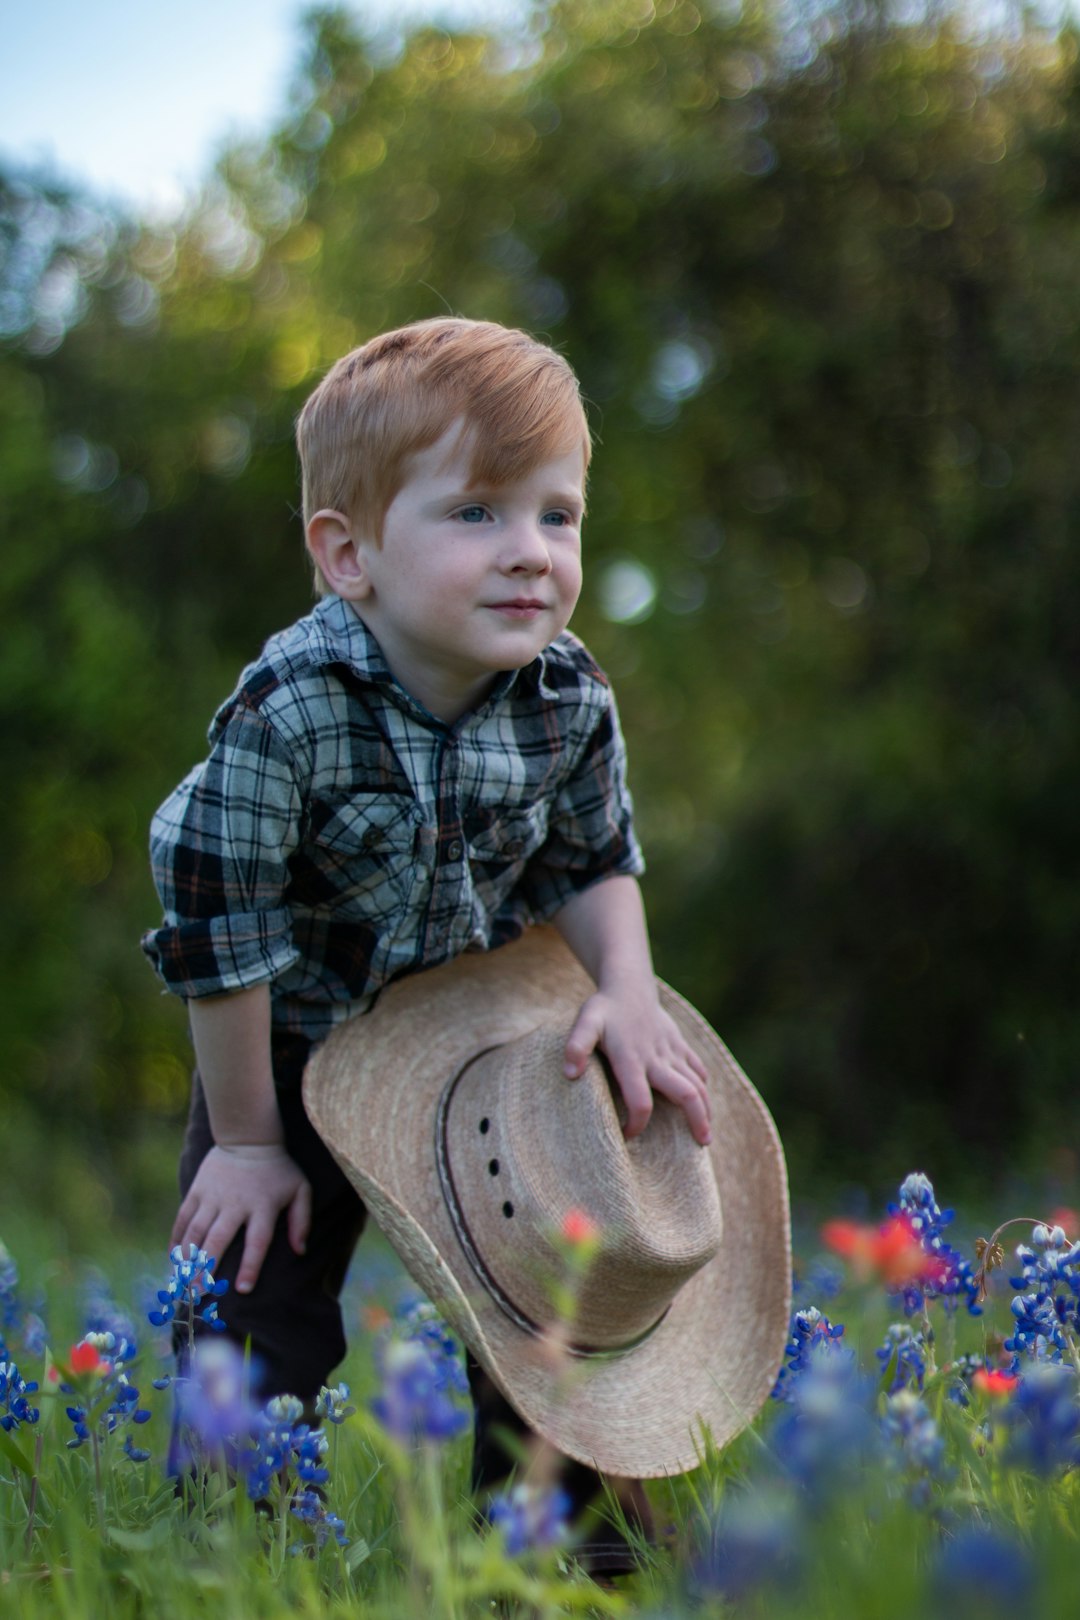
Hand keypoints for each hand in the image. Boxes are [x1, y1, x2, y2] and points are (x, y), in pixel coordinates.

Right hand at [172, 1144, 311, 1294]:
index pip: (257, 1242)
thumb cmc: (277, 1169)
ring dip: (187, 1259)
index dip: (250, 1266)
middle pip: (218, 1240)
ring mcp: (213, 1196)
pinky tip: (173, 1259)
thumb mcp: (300, 1189)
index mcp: (262, 1206)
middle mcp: (235, 1204)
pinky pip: (183, 1218)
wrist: (248, 1137)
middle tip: (198, 1295)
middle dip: (207, 1269)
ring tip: (182, 1283)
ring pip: (196, 1232)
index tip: (242, 1289)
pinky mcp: (197, 1190)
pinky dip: (176, 1239)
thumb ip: (301, 1221)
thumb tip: (301, 1251)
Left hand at [563, 988, 711, 1145]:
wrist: (628, 985)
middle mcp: (657, 1058)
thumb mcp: (584, 1023)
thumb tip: (570, 1075)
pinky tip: (703, 1103)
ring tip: (705, 1134)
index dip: (637, 1123)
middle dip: (696, 1120)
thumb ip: (576, 1047)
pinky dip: (703, 1087)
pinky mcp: (680, 1045)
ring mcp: (672, 1051)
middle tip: (701, 1145)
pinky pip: (698, 1068)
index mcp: (632, 1059)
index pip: (641, 1100)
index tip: (628, 1135)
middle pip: (686, 1094)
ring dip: (705, 1109)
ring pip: (698, 1084)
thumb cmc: (604, 1009)